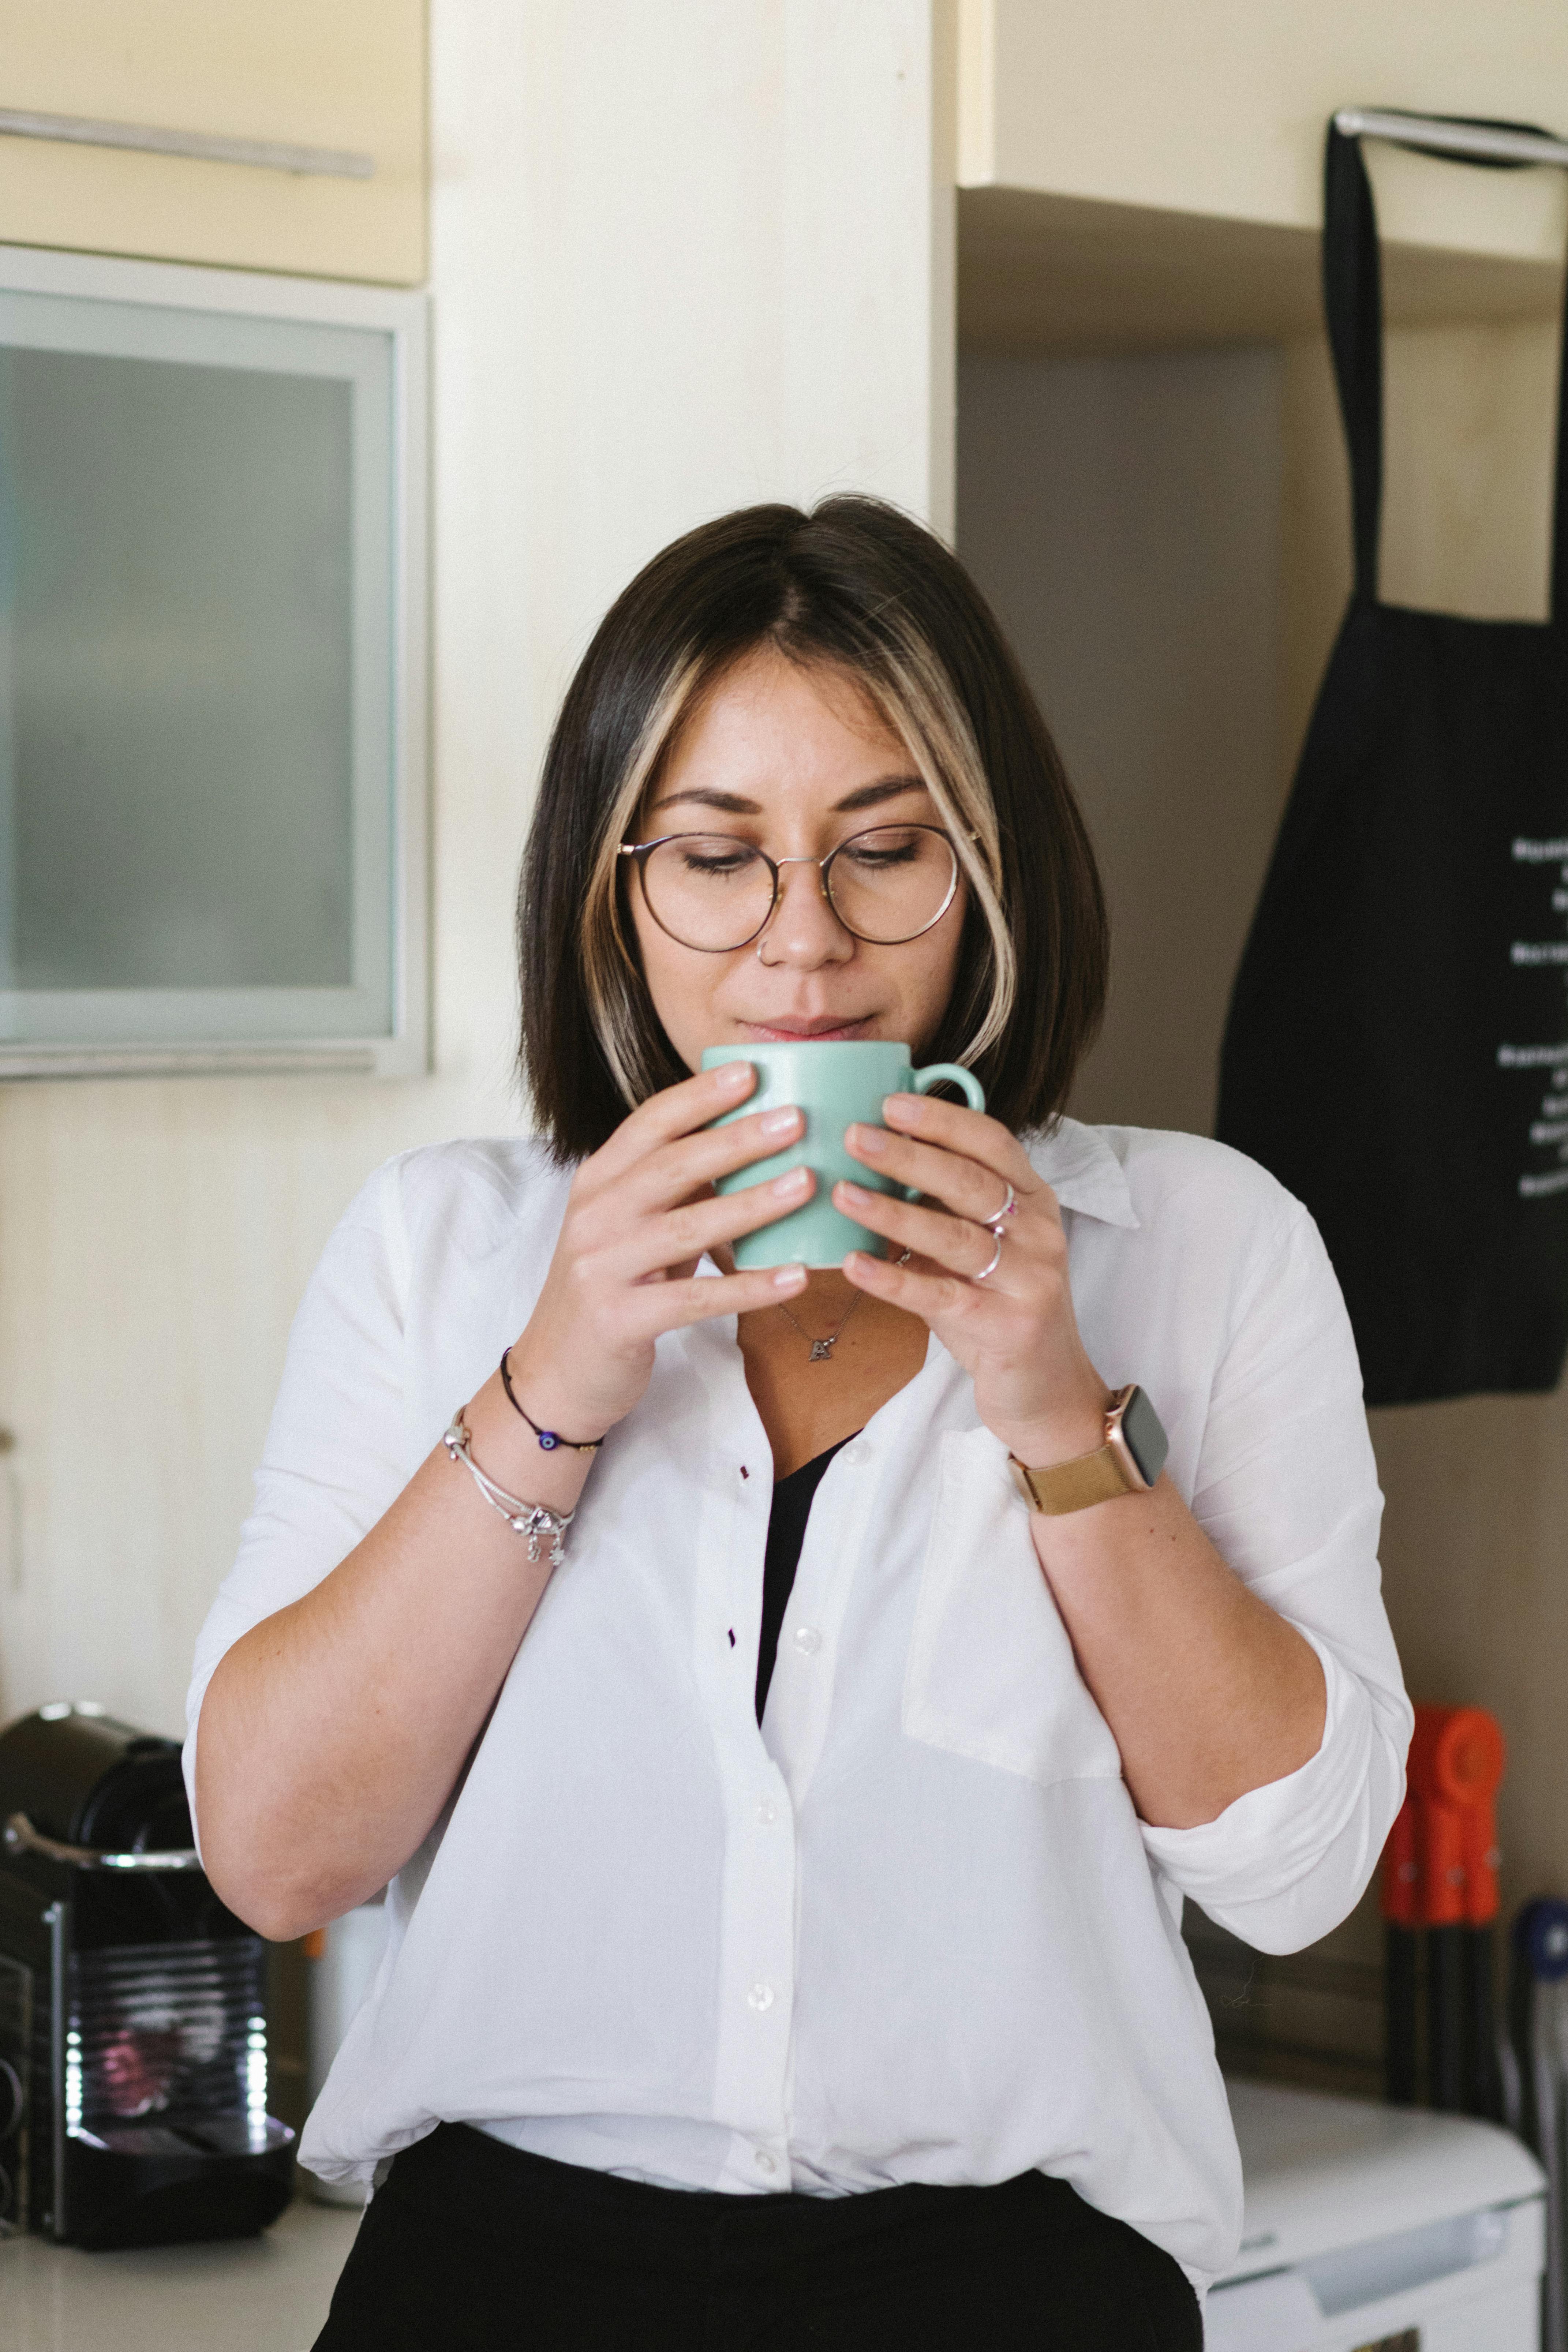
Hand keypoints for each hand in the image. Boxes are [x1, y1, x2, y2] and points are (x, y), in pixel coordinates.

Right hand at [506, 1061, 812, 1441]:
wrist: (554, 1373)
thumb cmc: (607, 1290)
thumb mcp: (628, 1229)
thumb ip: (671, 1191)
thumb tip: (744, 1144)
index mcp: (596, 1183)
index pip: (649, 1125)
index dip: (700, 1097)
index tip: (755, 1072)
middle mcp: (593, 1217)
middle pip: (671, 1167)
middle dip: (736, 1140)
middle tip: (795, 1120)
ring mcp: (602, 1267)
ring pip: (687, 1227)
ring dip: (753, 1204)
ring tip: (807, 1183)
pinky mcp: (620, 1319)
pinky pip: (697, 1298)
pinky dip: (750, 1287)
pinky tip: (796, 1276)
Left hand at [837, 1092, 1108, 1466]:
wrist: (1047, 1390)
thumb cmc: (1000, 1310)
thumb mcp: (980, 1249)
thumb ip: (944, 1209)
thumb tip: (875, 1161)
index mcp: (1034, 1202)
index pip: (993, 1143)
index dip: (942, 1120)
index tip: (889, 1101)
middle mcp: (1039, 1234)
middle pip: (970, 1182)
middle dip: (909, 1155)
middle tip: (855, 1135)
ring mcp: (1029, 1281)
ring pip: (954, 1237)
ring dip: (893, 1213)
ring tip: (842, 1193)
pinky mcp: (1008, 1328)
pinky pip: (941, 1297)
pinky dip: (894, 1280)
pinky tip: (853, 1265)